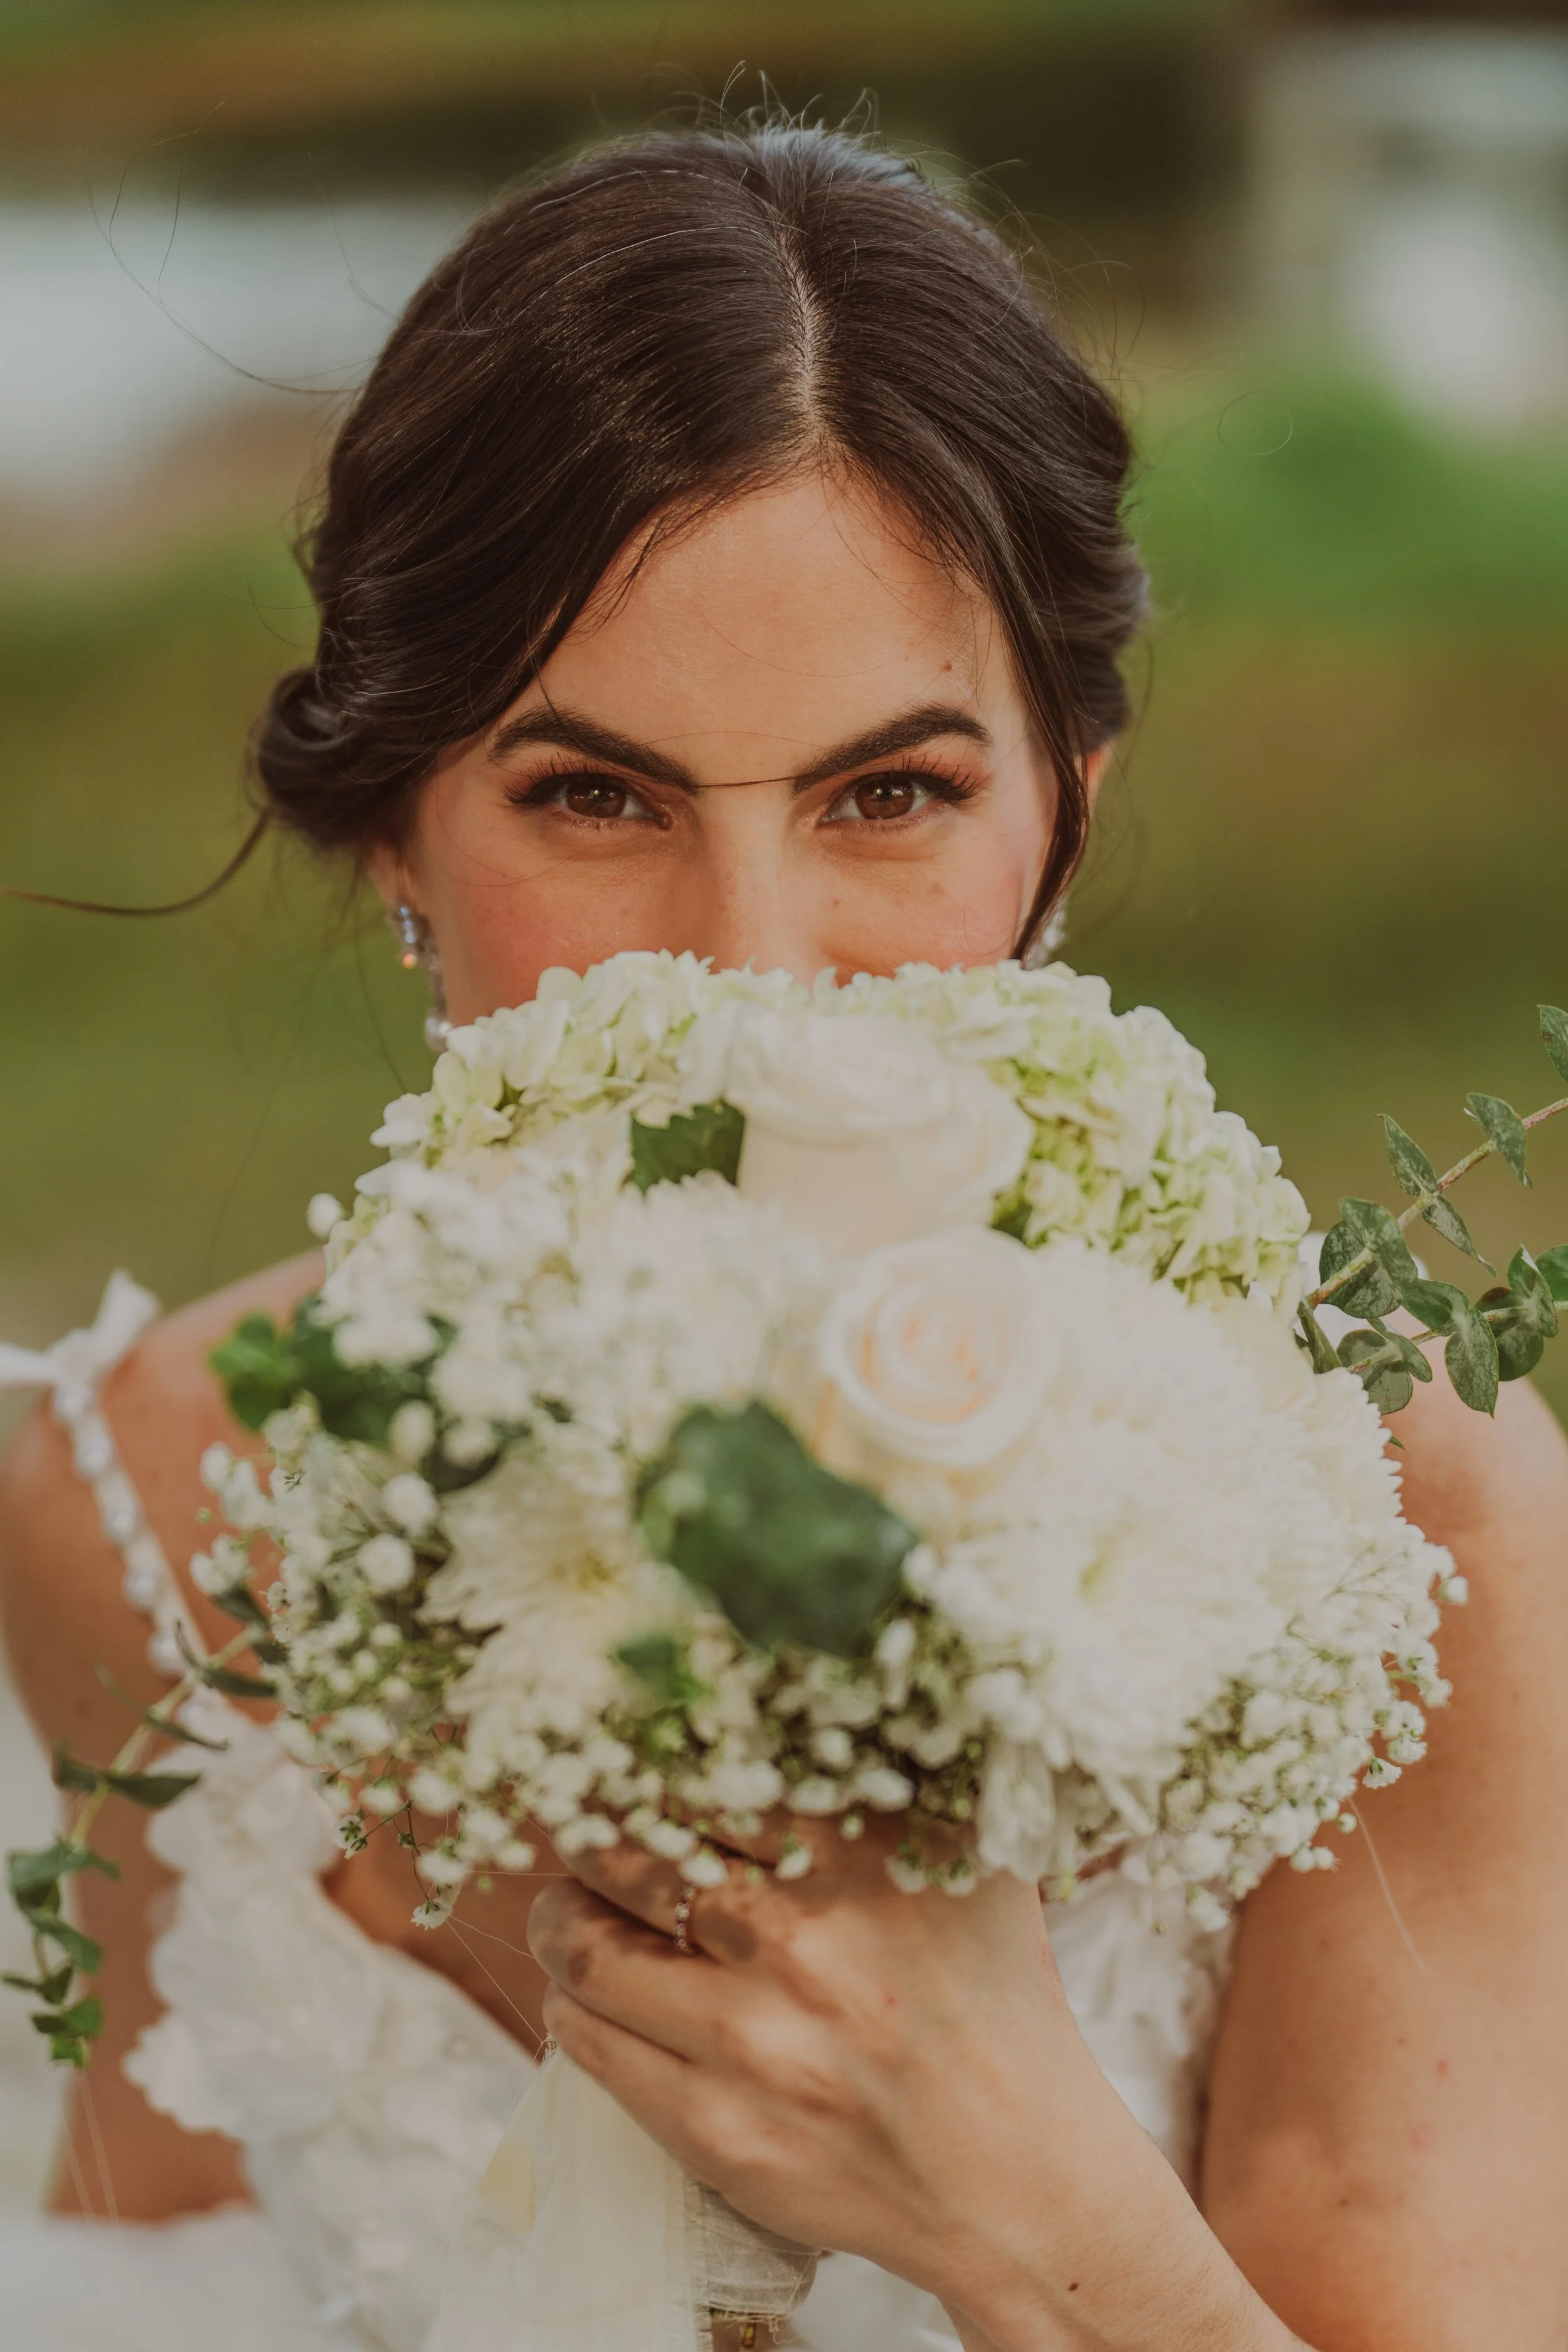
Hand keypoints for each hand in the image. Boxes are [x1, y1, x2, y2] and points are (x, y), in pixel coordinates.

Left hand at [526, 1821, 1275, 2348]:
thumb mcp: (969, 1858)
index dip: (648, 1759)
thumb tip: (816, 1677)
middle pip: (623, 1850)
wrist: (1013, 2175)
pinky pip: (587, 2040)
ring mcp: (750, 2040)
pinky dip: (572, 2004)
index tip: (632, 1759)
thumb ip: (901, 1772)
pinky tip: (594, 1994)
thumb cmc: (988, 2000)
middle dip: (592, 1836)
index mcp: (860, 1855)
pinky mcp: (713, 2126)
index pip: (700, 1770)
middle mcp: (800, 1939)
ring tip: (572, 1911)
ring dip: (560, 1918)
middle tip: (594, 1839)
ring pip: (583, 1947)